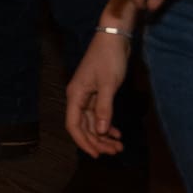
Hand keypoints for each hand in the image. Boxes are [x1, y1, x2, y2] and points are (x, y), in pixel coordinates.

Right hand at [65, 30, 131, 157]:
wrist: (114, 38)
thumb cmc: (109, 58)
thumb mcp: (108, 84)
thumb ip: (104, 108)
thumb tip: (101, 132)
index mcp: (76, 95)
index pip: (73, 125)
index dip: (83, 142)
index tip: (96, 154)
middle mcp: (78, 97)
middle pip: (84, 126)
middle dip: (98, 141)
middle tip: (115, 151)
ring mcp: (87, 96)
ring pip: (92, 122)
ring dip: (104, 135)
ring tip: (118, 146)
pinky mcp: (97, 93)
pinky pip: (99, 114)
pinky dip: (107, 124)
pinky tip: (117, 133)